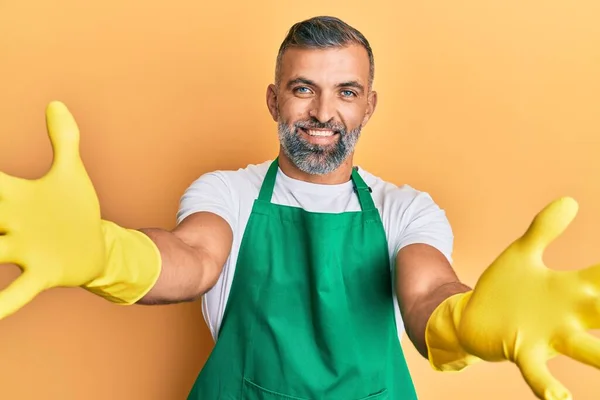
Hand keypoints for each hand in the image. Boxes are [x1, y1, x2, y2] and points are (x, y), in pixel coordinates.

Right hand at [0, 101, 106, 318]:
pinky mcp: (43, 274)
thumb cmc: (77, 210)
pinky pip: (18, 292)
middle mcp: (11, 224)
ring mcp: (24, 251)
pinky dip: (2, 305)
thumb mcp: (71, 172)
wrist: (96, 247)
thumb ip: (63, 139)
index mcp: (16, 197)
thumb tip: (54, 103)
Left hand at [458, 197, 598, 399]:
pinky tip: (559, 399)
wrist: (471, 317)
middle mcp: (570, 317)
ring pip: (590, 350)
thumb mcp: (523, 254)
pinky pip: (538, 372)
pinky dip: (548, 386)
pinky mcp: (523, 350)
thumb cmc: (503, 289)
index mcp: (572, 290)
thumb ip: (544, 229)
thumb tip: (570, 200)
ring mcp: (549, 337)